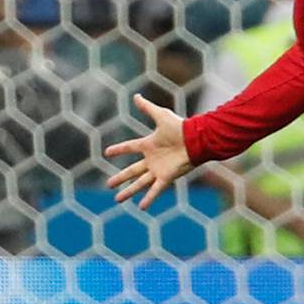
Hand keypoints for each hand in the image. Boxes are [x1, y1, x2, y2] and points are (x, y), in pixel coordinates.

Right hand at [105, 93, 193, 207]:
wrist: (197, 139)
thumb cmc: (180, 127)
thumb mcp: (161, 116)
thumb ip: (147, 108)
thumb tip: (136, 96)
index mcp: (149, 144)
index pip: (130, 147)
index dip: (119, 149)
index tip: (107, 152)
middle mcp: (152, 159)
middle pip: (132, 171)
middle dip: (120, 178)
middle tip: (108, 185)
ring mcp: (158, 169)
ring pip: (140, 183)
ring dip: (129, 191)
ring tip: (117, 200)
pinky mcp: (166, 177)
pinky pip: (155, 190)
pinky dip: (149, 199)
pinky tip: (141, 208)